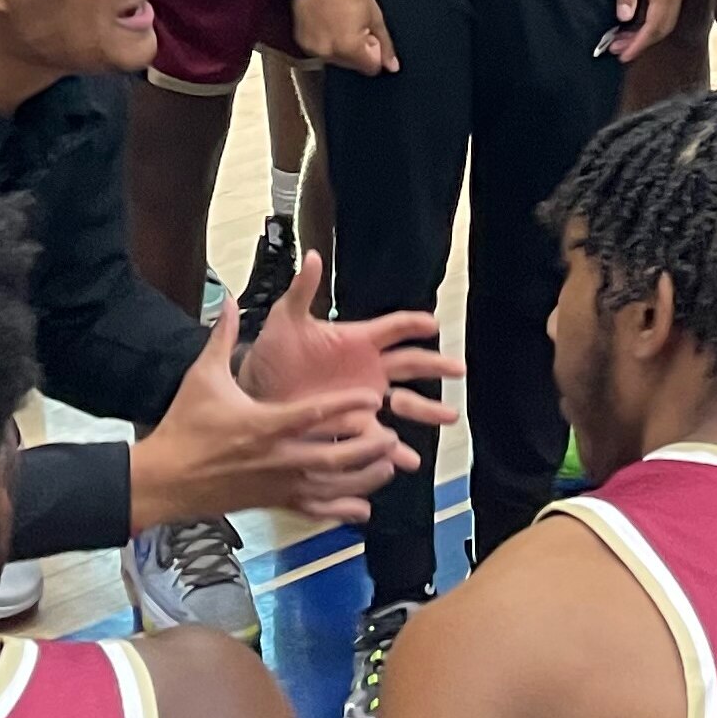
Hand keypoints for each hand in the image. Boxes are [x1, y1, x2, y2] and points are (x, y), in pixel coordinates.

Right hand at [131, 298, 417, 528]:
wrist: (165, 479)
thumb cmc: (184, 426)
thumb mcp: (203, 377)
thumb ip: (222, 338)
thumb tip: (229, 299)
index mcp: (262, 424)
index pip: (313, 415)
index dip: (346, 406)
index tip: (372, 399)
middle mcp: (276, 458)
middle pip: (332, 456)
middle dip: (366, 448)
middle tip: (391, 436)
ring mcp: (276, 485)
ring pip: (330, 486)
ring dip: (362, 478)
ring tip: (387, 466)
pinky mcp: (272, 503)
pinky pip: (312, 510)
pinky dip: (340, 510)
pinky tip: (362, 507)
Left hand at [239, 250, 459, 429]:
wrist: (258, 394)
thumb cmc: (273, 354)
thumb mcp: (286, 320)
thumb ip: (302, 290)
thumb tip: (313, 256)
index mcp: (357, 340)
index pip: (393, 328)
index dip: (412, 324)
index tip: (432, 324)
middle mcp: (369, 369)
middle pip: (411, 364)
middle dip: (435, 366)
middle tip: (458, 369)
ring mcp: (366, 399)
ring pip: (405, 403)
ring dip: (427, 410)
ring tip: (449, 417)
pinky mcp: (356, 426)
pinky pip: (381, 439)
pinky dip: (396, 451)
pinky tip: (409, 461)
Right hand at [290, 0, 394, 74]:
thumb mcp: (374, 14)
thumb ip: (384, 44)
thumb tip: (392, 66)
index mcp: (349, 48)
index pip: (369, 67)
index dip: (373, 50)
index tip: (369, 33)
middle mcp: (328, 52)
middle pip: (351, 64)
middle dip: (356, 49)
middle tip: (354, 22)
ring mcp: (311, 48)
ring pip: (334, 58)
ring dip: (340, 46)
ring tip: (339, 19)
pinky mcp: (300, 40)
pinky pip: (319, 50)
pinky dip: (325, 40)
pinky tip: (326, 21)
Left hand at [597, 0, 682, 62]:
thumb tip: (624, 17)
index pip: (654, 26)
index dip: (639, 43)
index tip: (623, 55)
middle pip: (661, 28)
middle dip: (640, 42)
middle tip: (617, 50)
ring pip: (663, 20)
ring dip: (643, 33)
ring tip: (620, 40)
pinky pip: (662, 10)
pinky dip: (648, 22)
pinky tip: (632, 23)